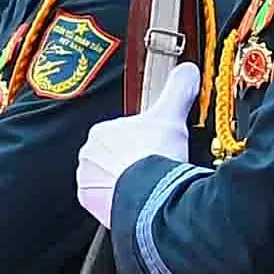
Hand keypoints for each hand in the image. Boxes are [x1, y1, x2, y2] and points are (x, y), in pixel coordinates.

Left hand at [77, 65, 201, 226]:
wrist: (150, 195)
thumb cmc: (157, 155)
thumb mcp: (171, 116)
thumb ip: (177, 90)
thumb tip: (186, 70)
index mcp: (101, 131)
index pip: (120, 133)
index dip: (142, 141)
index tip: (155, 148)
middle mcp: (88, 154)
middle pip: (113, 156)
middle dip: (132, 162)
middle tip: (153, 167)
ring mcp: (87, 179)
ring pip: (108, 178)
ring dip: (125, 182)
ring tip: (148, 185)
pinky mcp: (90, 203)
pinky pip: (104, 200)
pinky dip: (119, 201)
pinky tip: (138, 199)